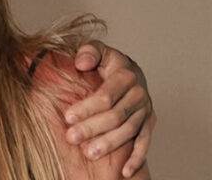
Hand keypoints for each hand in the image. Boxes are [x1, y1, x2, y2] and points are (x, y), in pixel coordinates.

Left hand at [66, 40, 155, 177]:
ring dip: (110, 144)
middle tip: (71, 137)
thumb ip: (89, 52)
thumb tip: (81, 62)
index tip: (67, 116)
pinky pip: (145, 142)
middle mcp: (139, 93)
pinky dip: (137, 158)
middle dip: (92, 128)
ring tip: (89, 153)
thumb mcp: (96, 50)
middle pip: (116, 116)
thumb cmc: (105, 62)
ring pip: (129, 131)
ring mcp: (145, 110)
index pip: (106, 96)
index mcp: (125, 75)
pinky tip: (125, 171)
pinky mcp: (149, 123)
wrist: (128, 70)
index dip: (87, 107)